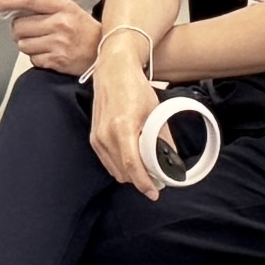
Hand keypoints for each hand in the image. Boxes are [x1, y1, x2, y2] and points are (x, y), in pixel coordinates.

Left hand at [0, 0, 104, 77]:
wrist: (104, 52)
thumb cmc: (85, 31)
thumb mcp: (69, 9)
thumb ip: (45, 6)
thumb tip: (15, 6)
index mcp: (63, 7)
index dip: (8, 0)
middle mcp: (60, 24)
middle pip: (20, 25)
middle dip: (19, 29)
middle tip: (29, 30)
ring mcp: (58, 43)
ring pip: (23, 44)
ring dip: (27, 44)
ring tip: (42, 42)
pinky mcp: (56, 61)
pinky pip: (32, 59)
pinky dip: (36, 57)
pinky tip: (49, 52)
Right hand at [88, 51, 161, 194]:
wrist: (113, 71)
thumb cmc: (134, 87)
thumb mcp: (154, 111)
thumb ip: (162, 137)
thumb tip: (171, 159)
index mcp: (122, 128)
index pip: (132, 165)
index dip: (144, 183)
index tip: (154, 192)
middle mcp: (106, 135)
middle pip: (123, 172)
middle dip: (140, 180)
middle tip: (156, 177)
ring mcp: (97, 138)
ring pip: (115, 170)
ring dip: (130, 174)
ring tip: (146, 167)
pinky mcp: (94, 138)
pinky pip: (108, 162)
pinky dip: (121, 166)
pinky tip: (132, 159)